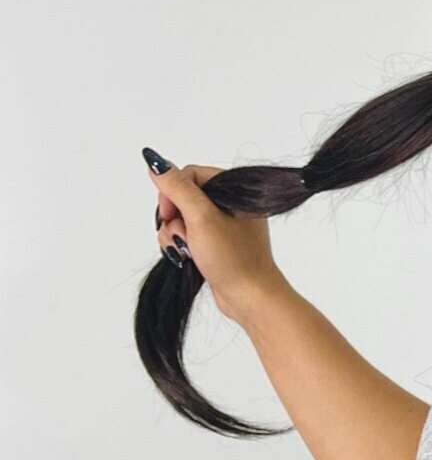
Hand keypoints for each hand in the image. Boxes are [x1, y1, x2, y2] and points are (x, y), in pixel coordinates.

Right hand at [143, 150, 283, 325]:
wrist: (248, 296)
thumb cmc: (232, 257)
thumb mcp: (201, 217)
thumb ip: (177, 188)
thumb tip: (155, 163)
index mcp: (235, 190)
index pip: (190, 174)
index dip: (173, 193)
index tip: (170, 214)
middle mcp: (230, 204)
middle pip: (182, 196)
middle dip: (173, 217)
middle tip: (182, 236)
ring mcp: (223, 224)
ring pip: (181, 217)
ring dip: (175, 234)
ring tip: (187, 251)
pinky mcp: (216, 243)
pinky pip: (187, 234)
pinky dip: (181, 245)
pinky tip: (187, 258)